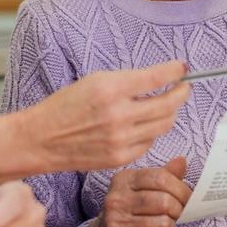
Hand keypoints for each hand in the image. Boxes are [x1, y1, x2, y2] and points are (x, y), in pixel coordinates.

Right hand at [23, 61, 188, 172]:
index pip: (156, 77)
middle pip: (168, 104)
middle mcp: (119, 115)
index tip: (182, 68)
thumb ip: (127, 81)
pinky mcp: (120, 158)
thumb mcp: (95, 81)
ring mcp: (121, 139)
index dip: (175, 71)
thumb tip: (159, 79)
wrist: (42, 139)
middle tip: (184, 88)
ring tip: (166, 105)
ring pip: (164, 125)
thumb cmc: (66, 106)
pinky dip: (150, 131)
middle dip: (181, 93)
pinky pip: (149, 142)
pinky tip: (142, 124)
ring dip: (169, 113)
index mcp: (110, 89)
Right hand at [88, 156, 190, 226]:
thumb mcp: (145, 186)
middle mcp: (116, 198)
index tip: (189, 197)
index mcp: (124, 179)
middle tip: (179, 212)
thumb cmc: (133, 206)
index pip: (160, 177)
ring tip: (165, 222)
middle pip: (164, 201)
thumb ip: (164, 174)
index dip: (181, 188)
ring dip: (170, 224)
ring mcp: (116, 220)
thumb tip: (182, 161)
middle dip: (179, 208)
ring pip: (162, 222)